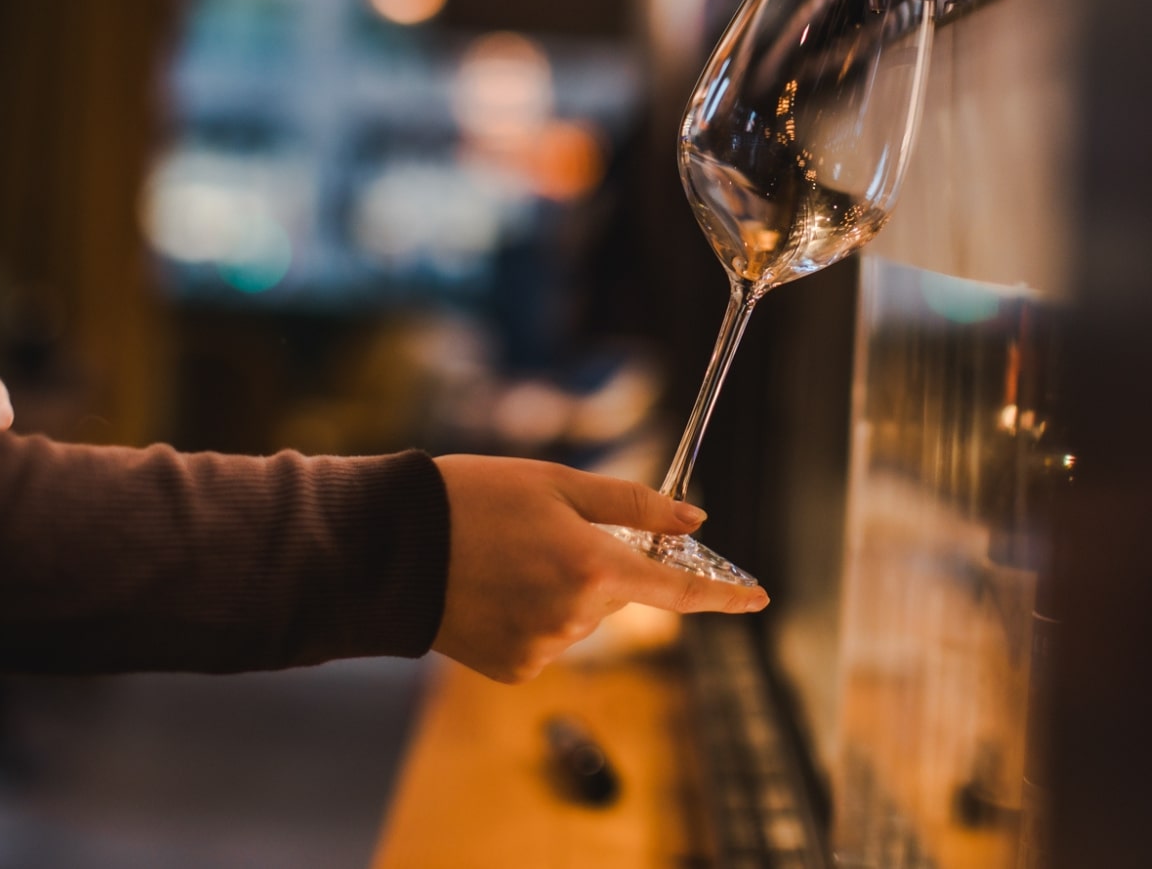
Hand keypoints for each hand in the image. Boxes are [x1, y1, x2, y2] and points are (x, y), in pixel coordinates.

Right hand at [432, 455, 768, 682]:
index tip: (759, 598)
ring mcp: (545, 649)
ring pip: (583, 617)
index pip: (679, 591)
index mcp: (594, 567)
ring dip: (565, 589)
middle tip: (548, 530)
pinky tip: (496, 589)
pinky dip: (536, 614)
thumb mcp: (559, 481)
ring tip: (507, 556)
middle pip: (619, 594)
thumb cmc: (475, 497)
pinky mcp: (517, 670)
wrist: (391, 548)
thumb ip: (633, 506)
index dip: (724, 596)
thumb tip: (693, 524)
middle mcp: (576, 617)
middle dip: (602, 564)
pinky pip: (549, 639)